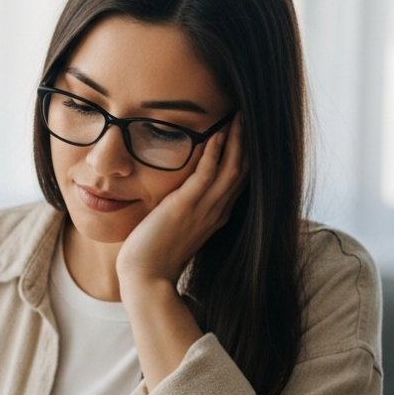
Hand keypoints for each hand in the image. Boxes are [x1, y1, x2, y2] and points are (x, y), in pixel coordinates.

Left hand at [116, 114, 246, 288]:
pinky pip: (206, 175)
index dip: (244, 155)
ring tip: (238, 116)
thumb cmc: (155, 256)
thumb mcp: (177, 228)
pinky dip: (214, 153)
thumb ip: (184, 211)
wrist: (146, 278)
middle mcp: (216, 212)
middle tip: (247, 116)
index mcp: (215, 216)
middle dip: (246, 142)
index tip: (245, 133)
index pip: (238, 180)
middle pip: (242, 170)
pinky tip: (216, 133)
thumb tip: (178, 198)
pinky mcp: (185, 207)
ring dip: (236, 140)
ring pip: (231, 169)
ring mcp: (204, 210)